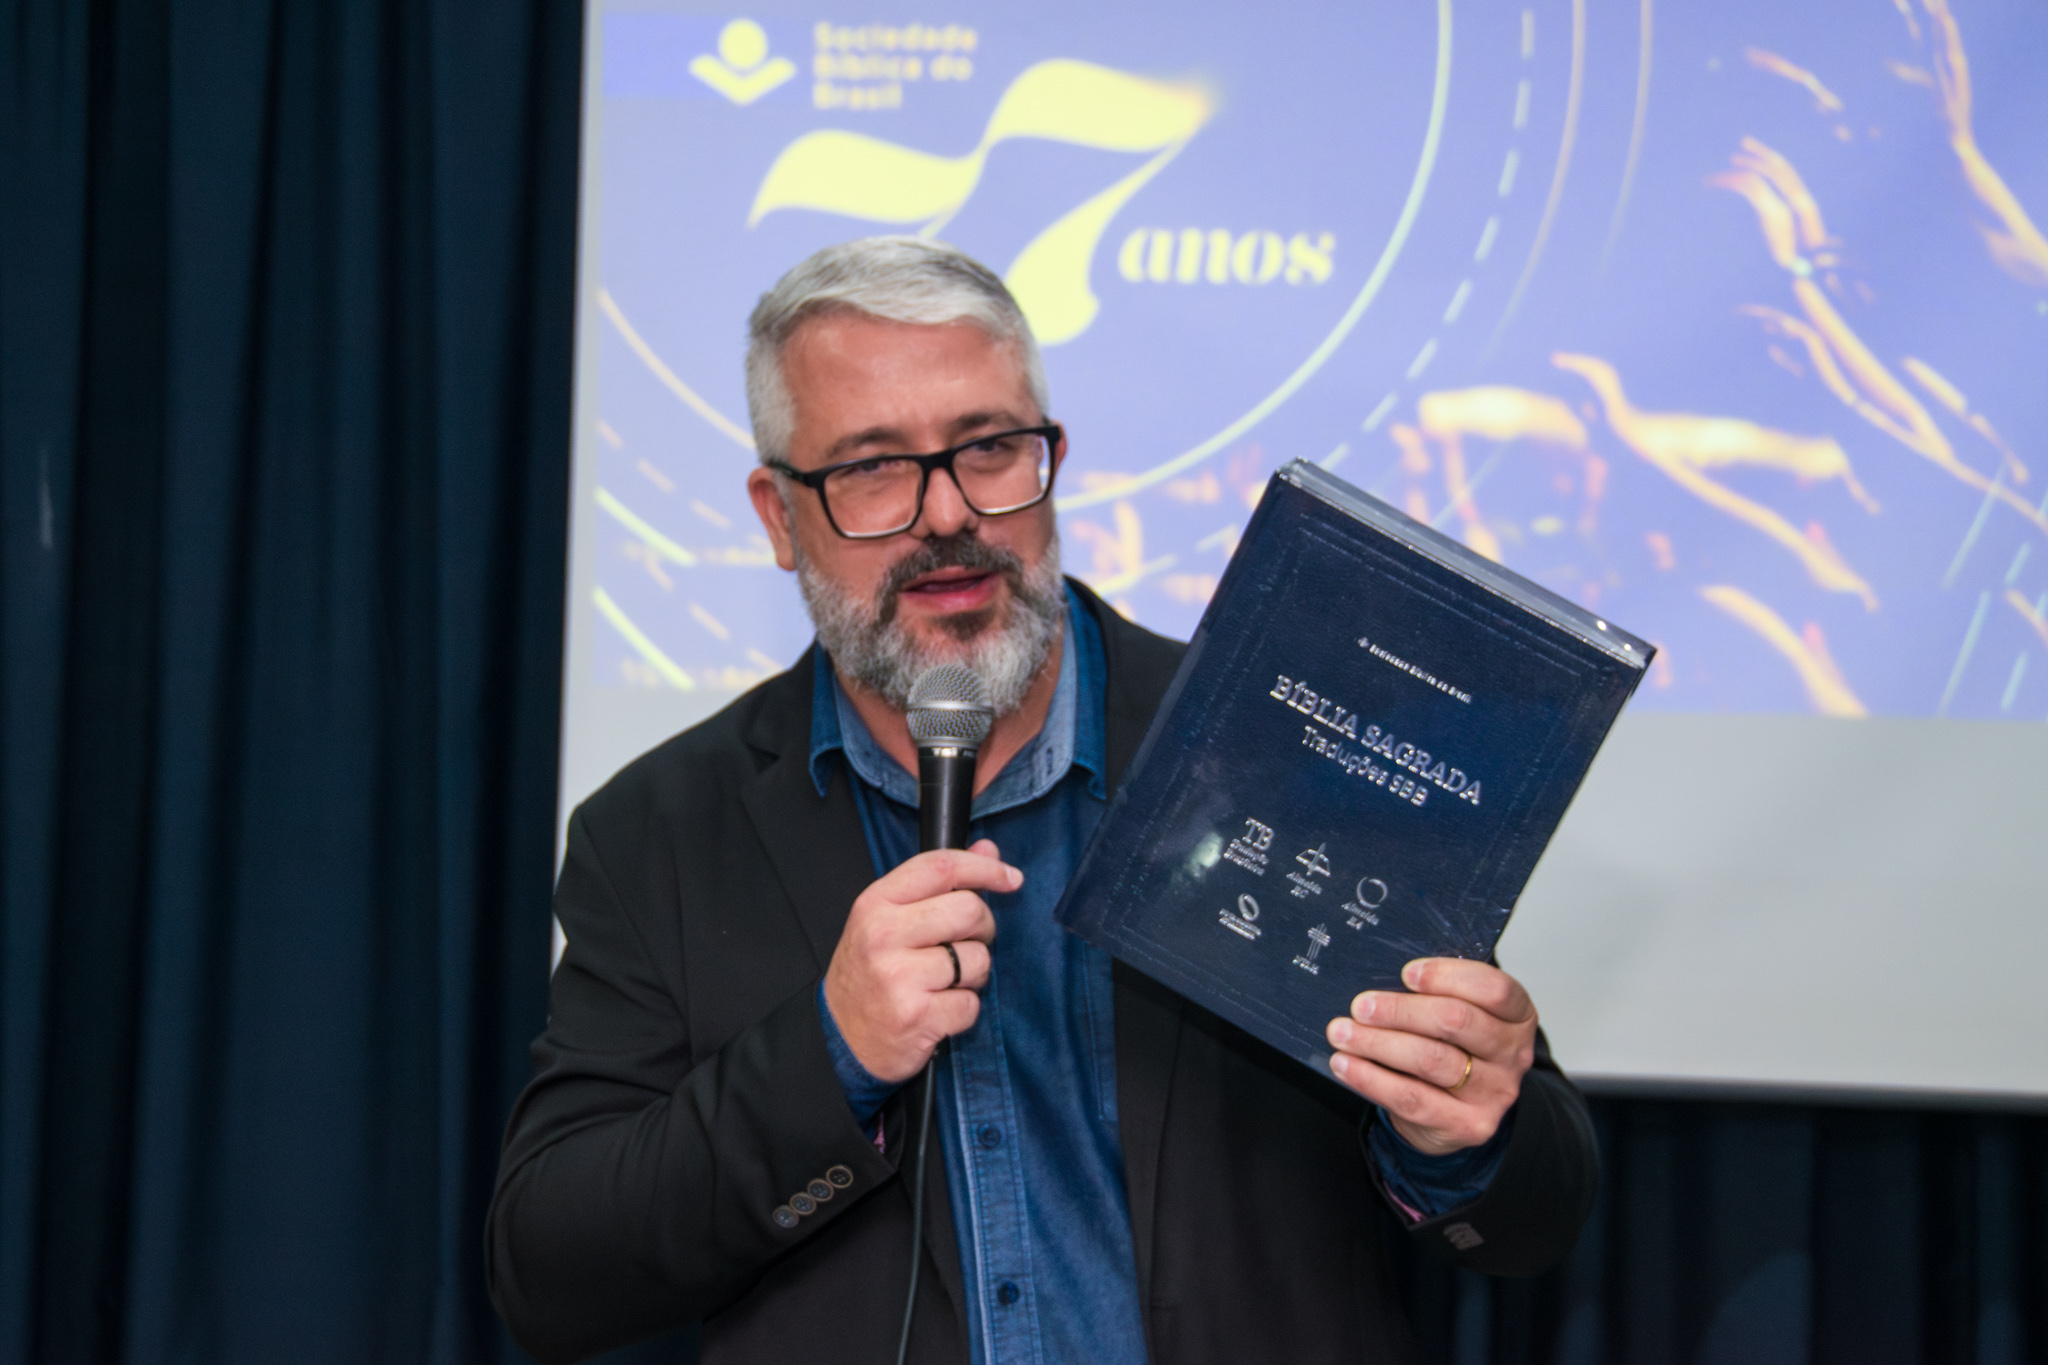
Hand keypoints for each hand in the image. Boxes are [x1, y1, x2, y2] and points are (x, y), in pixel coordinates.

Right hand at [823, 839, 1018, 1082]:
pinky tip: (939, 1010)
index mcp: (876, 903)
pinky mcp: (916, 1016)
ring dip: (973, 974)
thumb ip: (938, 884)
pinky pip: (971, 1003)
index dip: (985, 868)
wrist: (840, 1036)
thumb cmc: (869, 973)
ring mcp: (898, 976)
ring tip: (945, 982)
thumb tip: (989, 849)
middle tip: (967, 944)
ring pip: (977, 959)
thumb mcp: (890, 919)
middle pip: (969, 910)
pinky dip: (964, 1009)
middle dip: (983, 929)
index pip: (940, 866)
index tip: (1010, 878)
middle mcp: (883, 935)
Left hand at [1324, 958, 1537, 1155]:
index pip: (1495, 990)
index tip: (1407, 974)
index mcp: (1517, 1015)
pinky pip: (1411, 1098)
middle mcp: (1513, 1054)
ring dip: (1378, 1042)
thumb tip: (1378, 973)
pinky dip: (1371, 1078)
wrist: (1458, 1110)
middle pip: (1456, 1022)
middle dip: (1401, 1010)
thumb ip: (1435, 992)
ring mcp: (1494, 1093)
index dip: (1448, 976)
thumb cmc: (1452, 1046)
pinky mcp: (1467, 1125)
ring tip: (1342, 1032)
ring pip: (1430, 1060)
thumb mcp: (1458, 1011)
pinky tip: (1345, 1064)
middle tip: (1361, 1006)